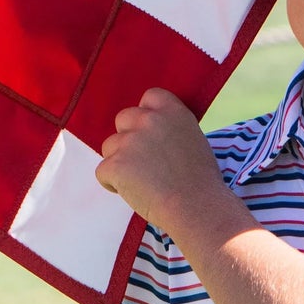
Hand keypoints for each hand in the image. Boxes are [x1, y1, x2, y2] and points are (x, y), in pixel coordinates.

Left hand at [95, 88, 228, 229]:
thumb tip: (153, 137)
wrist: (197, 207)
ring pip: (109, 146)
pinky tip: (134, 193)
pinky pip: (102, 171)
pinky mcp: (115, 163)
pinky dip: (112, 183)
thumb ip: (171, 130)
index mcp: (172, 111)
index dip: (146, 115)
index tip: (152, 134)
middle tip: (144, 163)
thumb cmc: (201, 182)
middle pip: (123, 119)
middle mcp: (149, 119)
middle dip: (128, 138)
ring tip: (141, 182)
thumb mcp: (194, 141)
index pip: (149, 96)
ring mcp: (130, 141)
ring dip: (119, 161)